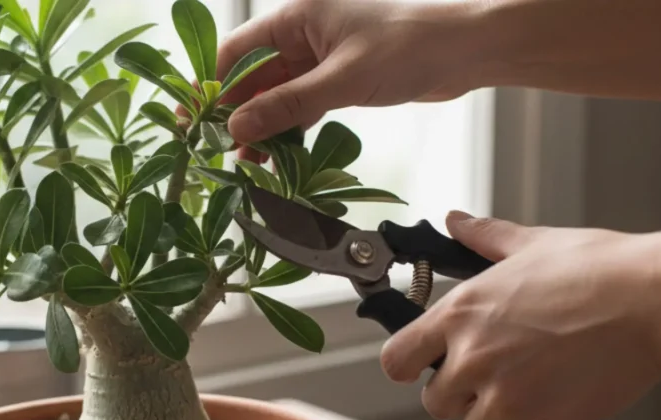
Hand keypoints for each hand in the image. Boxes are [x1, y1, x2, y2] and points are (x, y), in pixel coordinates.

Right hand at [217, 0, 483, 147]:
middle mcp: (303, 31)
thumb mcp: (342, 79)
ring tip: (246, 163)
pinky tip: (276, 155)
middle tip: (214, 150)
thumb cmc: (409, 47)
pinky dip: (288, 128)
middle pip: (253, 76)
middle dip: (237, 113)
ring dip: (262, 126)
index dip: (214, 87)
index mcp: (297, 15)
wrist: (466, 51)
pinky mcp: (338, 77)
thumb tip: (237, 129)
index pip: (238, 52)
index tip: (194, 121)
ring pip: (276, 94)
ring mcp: (320, 56)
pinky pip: (300, 104)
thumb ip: (288, 105)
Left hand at [379, 212, 660, 419]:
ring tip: (524, 392)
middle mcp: (473, 359)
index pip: (396, 360)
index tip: (421, 366)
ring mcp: (506, 397)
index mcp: (460, 315)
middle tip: (492, 376)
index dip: (407, 366)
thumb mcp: (532, 244)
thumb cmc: (599, 270)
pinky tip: (550, 407)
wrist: (654, 301)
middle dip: (459, 394)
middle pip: (436, 402)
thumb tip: (456, 221)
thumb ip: (484, 239)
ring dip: (493, 418)